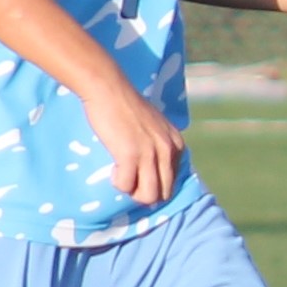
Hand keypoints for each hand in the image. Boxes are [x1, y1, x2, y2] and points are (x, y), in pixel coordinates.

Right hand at [83, 72, 185, 206]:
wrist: (109, 90)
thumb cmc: (127, 107)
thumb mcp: (155, 127)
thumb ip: (160, 146)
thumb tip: (154, 171)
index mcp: (177, 144)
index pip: (174, 182)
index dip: (155, 183)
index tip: (139, 173)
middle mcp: (169, 150)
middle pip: (164, 193)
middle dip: (145, 193)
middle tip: (129, 178)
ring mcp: (151, 154)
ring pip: (149, 196)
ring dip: (132, 191)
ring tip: (122, 175)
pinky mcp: (130, 156)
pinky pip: (126, 186)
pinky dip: (118, 183)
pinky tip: (113, 167)